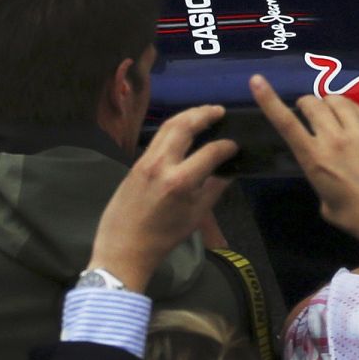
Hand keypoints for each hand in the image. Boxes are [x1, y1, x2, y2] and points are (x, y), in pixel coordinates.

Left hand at [88, 105, 234, 292]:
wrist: (123, 248)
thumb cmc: (164, 237)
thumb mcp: (196, 215)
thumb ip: (215, 188)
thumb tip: (230, 170)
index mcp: (180, 181)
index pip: (211, 152)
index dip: (227, 146)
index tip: (235, 146)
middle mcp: (161, 164)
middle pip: (184, 126)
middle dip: (204, 114)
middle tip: (219, 110)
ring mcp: (144, 162)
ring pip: (167, 127)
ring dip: (187, 115)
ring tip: (203, 112)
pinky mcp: (135, 164)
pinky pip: (157, 138)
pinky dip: (174, 127)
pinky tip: (183, 129)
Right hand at [250, 74, 358, 275]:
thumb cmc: (355, 217)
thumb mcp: (325, 201)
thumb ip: (320, 176)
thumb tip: (326, 168)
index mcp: (314, 159)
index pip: (286, 123)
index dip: (269, 100)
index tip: (257, 81)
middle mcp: (334, 139)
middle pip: (313, 104)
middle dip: (307, 103)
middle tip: (308, 110)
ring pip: (338, 101)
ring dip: (329, 102)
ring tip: (331, 111)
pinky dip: (350, 109)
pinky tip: (353, 118)